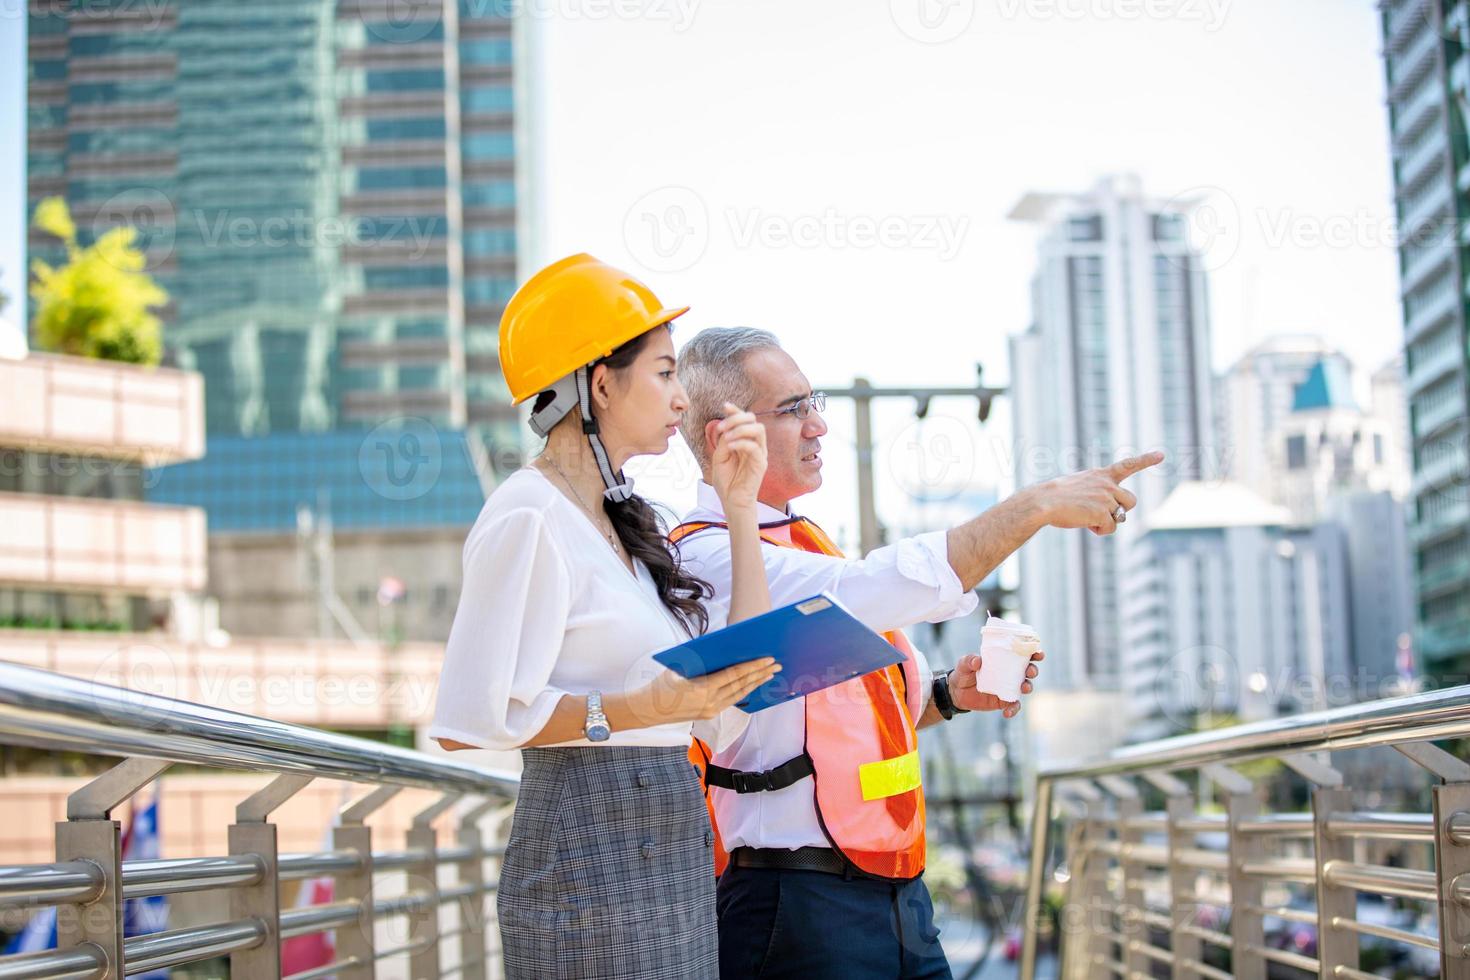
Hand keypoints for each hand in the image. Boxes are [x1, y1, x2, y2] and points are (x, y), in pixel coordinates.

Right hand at [630, 657, 781, 724]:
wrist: (647, 710)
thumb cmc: (660, 685)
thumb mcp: (679, 668)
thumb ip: (701, 662)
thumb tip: (723, 651)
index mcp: (703, 689)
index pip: (734, 675)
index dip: (752, 666)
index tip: (766, 659)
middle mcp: (710, 702)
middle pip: (741, 686)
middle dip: (760, 674)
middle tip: (776, 665)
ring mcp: (711, 711)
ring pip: (739, 695)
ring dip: (756, 684)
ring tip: (770, 674)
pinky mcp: (710, 714)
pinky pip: (732, 701)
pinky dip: (744, 691)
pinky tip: (753, 685)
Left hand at [710, 402, 767, 511]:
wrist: (731, 501)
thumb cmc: (726, 481)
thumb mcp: (719, 457)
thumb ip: (724, 442)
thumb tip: (727, 428)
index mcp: (745, 442)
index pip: (745, 421)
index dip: (736, 411)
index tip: (725, 406)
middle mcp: (755, 445)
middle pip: (754, 420)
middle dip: (737, 418)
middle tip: (722, 427)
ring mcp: (760, 454)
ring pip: (759, 430)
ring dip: (741, 429)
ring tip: (727, 437)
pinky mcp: (761, 464)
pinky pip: (755, 447)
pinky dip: (742, 443)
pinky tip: (730, 447)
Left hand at [950, 649, 1043, 718]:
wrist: (957, 692)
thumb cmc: (964, 672)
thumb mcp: (964, 664)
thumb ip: (969, 660)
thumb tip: (978, 660)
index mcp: (1004, 660)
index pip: (1022, 655)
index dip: (1033, 653)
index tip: (1038, 653)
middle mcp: (1010, 674)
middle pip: (1028, 671)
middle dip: (1033, 670)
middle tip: (1030, 671)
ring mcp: (1008, 688)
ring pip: (1024, 687)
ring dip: (1028, 687)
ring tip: (1024, 688)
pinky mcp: (1003, 702)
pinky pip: (1013, 706)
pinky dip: (1013, 710)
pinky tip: (1007, 713)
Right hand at [1037, 452, 1163, 536]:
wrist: (1043, 502)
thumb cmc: (1055, 497)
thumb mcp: (1078, 488)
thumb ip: (1097, 494)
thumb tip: (1109, 516)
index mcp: (1100, 474)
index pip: (1128, 465)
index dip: (1146, 460)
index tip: (1162, 454)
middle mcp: (1107, 484)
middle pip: (1131, 501)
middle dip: (1120, 510)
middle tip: (1099, 513)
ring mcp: (1106, 497)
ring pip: (1121, 516)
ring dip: (1108, 521)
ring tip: (1087, 518)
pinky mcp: (1102, 512)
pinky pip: (1110, 528)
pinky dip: (1098, 530)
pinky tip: (1084, 524)